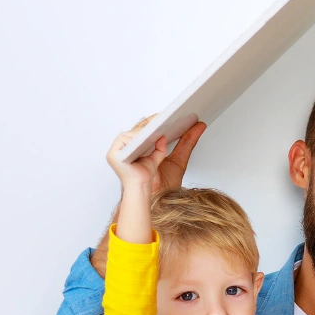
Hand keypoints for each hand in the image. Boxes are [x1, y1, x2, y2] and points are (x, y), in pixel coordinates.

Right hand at [94, 118, 206, 275]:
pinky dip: (140, 134)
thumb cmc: (161, 186)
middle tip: (174, 112)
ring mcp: (122, 150)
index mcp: (142, 147)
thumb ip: (187, 142)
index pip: (151, 128)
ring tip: (164, 119)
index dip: (163, 120)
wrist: (153, 202)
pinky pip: (127, 138)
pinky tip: (152, 132)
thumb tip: (199, 125)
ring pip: (136, 130)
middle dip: (158, 120)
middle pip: (143, 127)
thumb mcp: (180, 159)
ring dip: (149, 125)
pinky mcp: (116, 154)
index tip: (177, 112)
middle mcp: (131, 147)